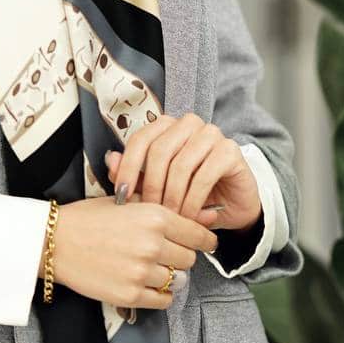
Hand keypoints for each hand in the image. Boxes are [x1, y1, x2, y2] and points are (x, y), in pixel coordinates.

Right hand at [41, 196, 219, 309]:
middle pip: (189, 259)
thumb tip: (206, 213)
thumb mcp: (125, 201)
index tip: (202, 243)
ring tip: (148, 267)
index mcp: (154, 216)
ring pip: (178, 281)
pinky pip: (164, 300)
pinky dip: (159, 294)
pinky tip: (144, 283)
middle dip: (180, 256)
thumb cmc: (87, 218)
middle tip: (162, 252)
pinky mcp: (131, 294)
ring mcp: (142, 272)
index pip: (198, 235)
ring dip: (168, 275)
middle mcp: (152, 244)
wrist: (53, 241)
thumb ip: (161, 205)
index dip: (202, 239)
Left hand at [104, 112, 261, 232]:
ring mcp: (211, 134)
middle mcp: (189, 124)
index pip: (141, 139)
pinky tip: (188, 217)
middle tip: (150, 212)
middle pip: (159, 150)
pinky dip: (192, 200)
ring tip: (170, 218)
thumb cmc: (190, 195)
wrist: (232, 207)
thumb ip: (136, 174)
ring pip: (180, 165)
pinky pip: (203, 176)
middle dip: (151, 186)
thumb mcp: (159, 186)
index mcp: (168, 126)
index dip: (128, 167)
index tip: (121, 194)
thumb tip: (111, 161)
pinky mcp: (230, 150)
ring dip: (173, 197)